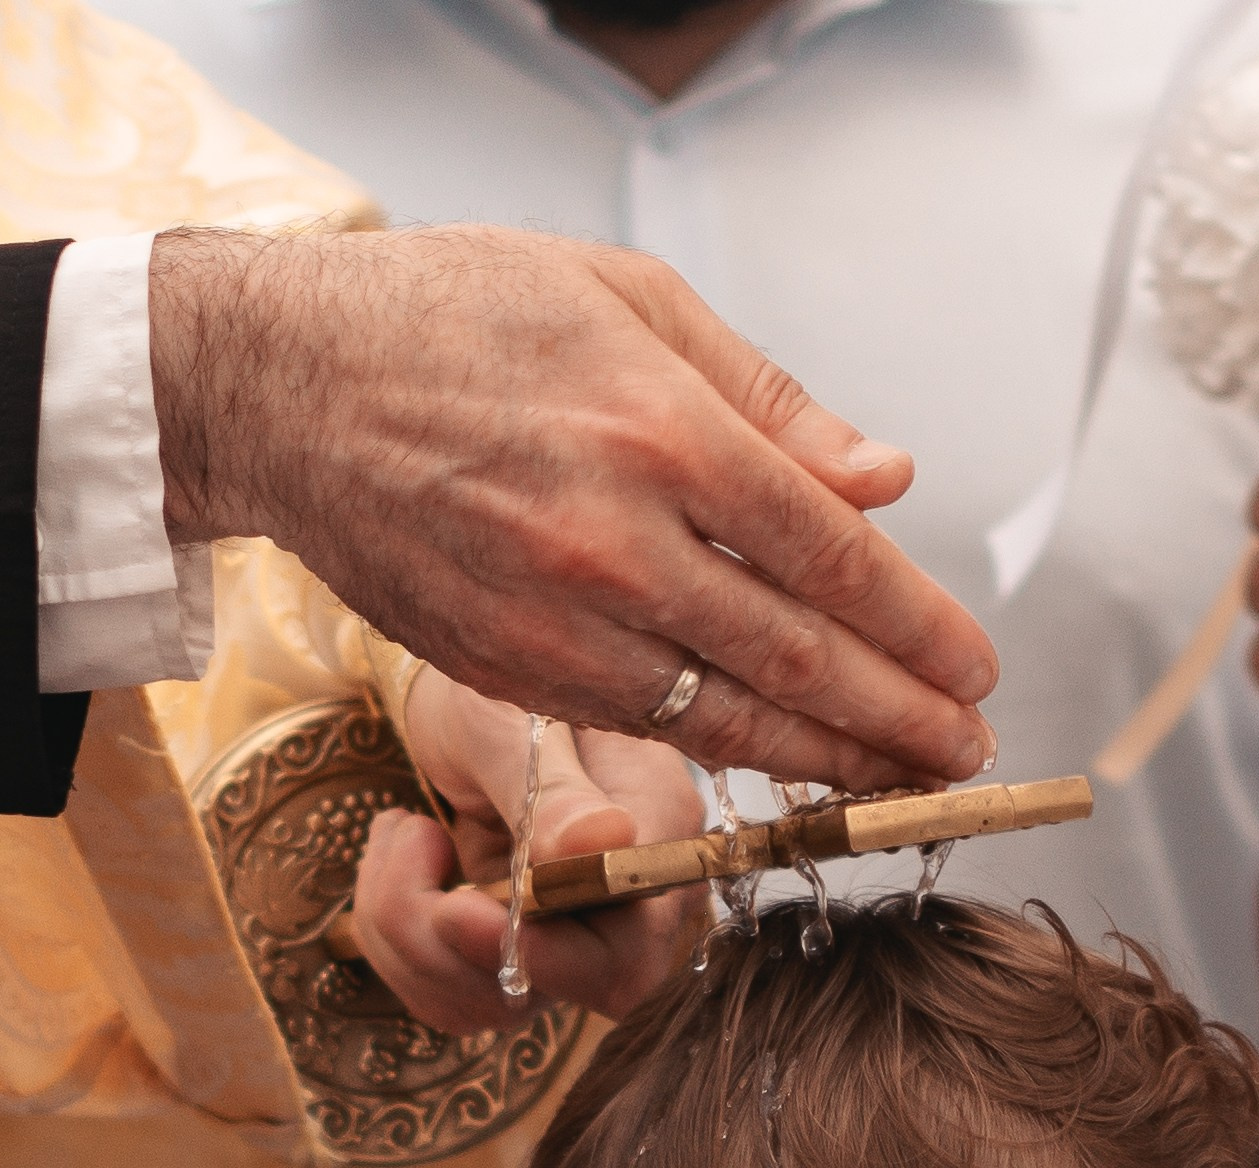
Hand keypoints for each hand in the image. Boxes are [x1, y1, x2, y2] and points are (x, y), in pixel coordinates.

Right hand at [151, 224, 996, 792]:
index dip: (915, 624)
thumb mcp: (627, 297)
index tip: (974, 665)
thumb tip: (885, 479)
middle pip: (795, 657)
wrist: (284, 386)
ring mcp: (558, 624)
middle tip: (968, 748)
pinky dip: (730, 754)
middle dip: (897, 715)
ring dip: (831, 760)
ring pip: (726, 717)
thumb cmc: (457, 318)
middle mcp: (616, 544)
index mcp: (661, 432)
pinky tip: (790, 763)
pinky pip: (645, 725)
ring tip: (907, 780)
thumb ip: (767, 400)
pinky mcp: (509, 673)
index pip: (830, 554)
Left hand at [352, 682, 705, 1033]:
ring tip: (406, 832)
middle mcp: (619, 903)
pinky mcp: (507, 951)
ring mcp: (563, 936)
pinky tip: (403, 863)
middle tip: (418, 843)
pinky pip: (445, 993)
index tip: (464, 913)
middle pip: (556, 994)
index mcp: (653, 835)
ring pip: (485, 1002)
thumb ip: (553, 788)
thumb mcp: (514, 715)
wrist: (455, 690)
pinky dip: (396, 938)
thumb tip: (599, 844)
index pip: (632, 951)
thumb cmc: (497, 677)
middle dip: (453, 943)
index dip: (555, 960)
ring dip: (407, 930)